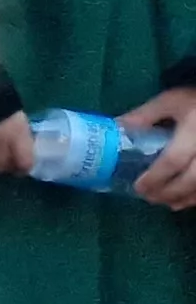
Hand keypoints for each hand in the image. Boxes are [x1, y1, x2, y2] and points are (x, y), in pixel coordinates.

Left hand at [124, 88, 195, 207]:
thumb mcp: (171, 102)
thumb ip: (145, 115)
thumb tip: (116, 126)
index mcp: (192, 131)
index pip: (174, 159)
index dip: (156, 177)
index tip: (139, 187)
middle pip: (191, 179)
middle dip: (169, 192)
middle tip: (149, 197)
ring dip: (184, 198)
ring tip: (164, 202)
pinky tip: (184, 200)